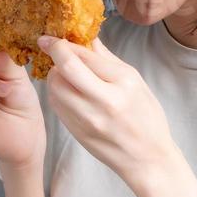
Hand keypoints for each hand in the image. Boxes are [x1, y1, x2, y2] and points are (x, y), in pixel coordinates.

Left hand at [37, 34, 178, 192]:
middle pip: (65, 70)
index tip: (51, 37)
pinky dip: (56, 92)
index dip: (63, 43)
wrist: (147, 159)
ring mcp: (87, 119)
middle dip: (53, 54)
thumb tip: (87, 38)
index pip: (84, 56)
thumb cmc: (146, 118)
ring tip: (62, 72)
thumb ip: (107, 59)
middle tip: (49, 46)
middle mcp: (104, 101)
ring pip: (55, 87)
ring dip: (54, 74)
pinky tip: (66, 89)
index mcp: (123, 83)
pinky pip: (56, 105)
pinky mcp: (76, 131)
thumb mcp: (136, 82)